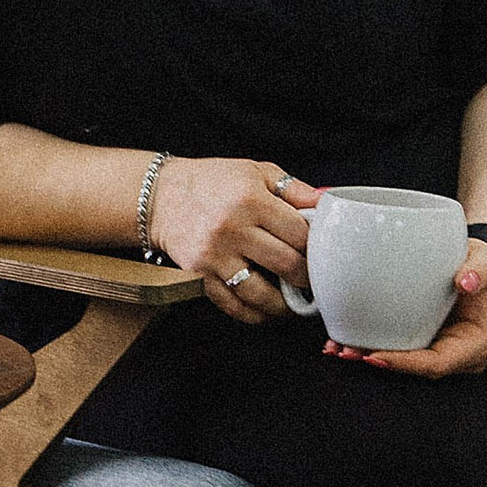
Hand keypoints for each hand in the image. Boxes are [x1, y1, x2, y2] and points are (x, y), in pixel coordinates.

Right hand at [151, 157, 318, 327]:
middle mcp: (233, 228)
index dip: (317, 248)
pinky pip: (233, 305)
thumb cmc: (212, 182)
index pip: (299, 233)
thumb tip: (325, 203)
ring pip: (262, 294)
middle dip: (307, 278)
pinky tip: (266, 311)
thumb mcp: (255, 172)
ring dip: (284, 304)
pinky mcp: (199, 275)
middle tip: (313, 280)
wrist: (161, 196)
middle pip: (287, 265)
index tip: (322, 255)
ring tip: (294, 302)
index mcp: (251, 199)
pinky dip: (254, 315)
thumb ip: (293, 188)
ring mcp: (215, 255)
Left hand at [327, 240, 486, 377]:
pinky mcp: (421, 341)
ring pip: (402, 362)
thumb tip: (466, 281)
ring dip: (369, 357)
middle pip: (414, 368)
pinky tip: (345, 340)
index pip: (437, 364)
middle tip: (347, 352)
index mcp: (474, 345)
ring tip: (339, 348)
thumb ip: (480, 271)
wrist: (477, 268)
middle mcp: (454, 355)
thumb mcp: (486, 264)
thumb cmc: (483, 267)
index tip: (377, 355)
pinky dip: (371, 345)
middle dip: (380, 363)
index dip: (406, 364)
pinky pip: (397, 348)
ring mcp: (436, 350)